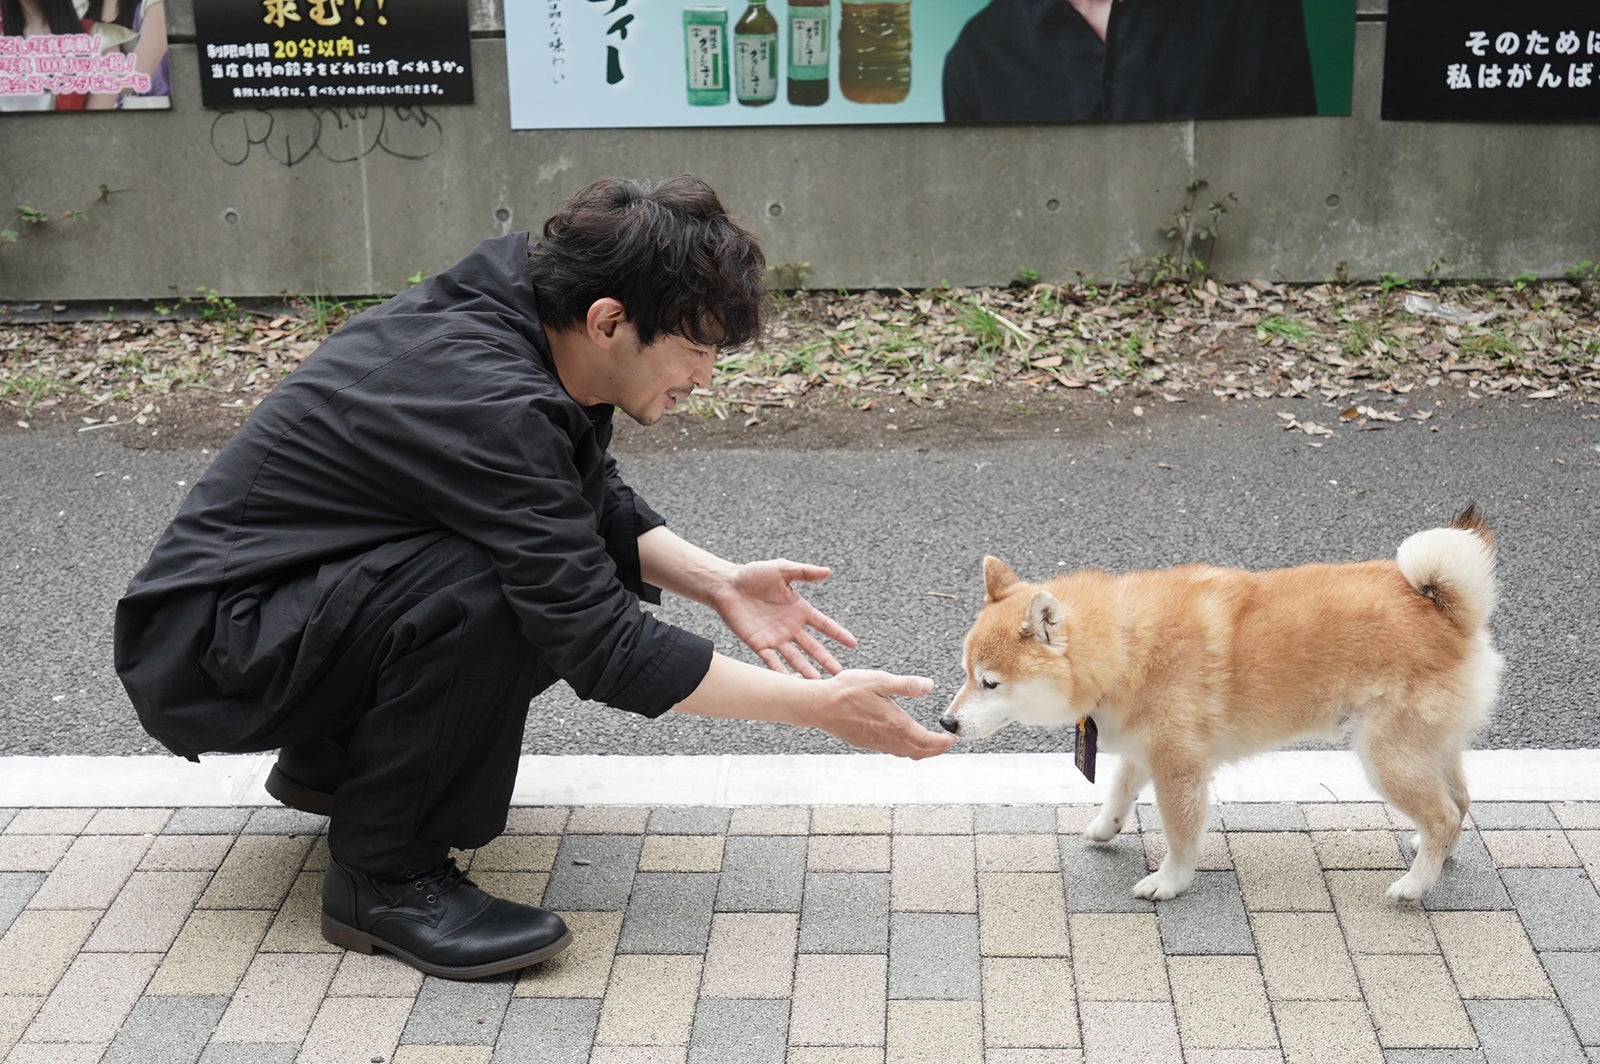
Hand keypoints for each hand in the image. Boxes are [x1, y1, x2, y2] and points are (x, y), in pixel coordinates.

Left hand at [712, 559, 857, 677]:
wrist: (726, 584)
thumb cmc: (753, 574)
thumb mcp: (782, 569)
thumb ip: (804, 572)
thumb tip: (828, 571)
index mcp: (799, 609)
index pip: (823, 624)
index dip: (838, 633)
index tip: (853, 644)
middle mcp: (790, 627)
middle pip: (812, 646)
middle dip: (826, 659)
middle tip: (840, 673)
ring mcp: (775, 637)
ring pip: (795, 657)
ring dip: (806, 670)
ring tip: (818, 683)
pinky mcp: (758, 644)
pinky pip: (772, 660)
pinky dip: (780, 671)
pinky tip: (789, 682)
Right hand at [815, 670, 956, 759]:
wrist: (819, 706)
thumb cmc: (846, 690)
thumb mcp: (879, 680)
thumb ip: (905, 685)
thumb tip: (929, 686)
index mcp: (895, 724)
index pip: (926, 741)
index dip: (943, 743)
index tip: (953, 738)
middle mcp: (887, 738)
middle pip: (918, 752)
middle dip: (935, 750)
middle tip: (946, 743)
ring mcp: (875, 743)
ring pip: (904, 753)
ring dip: (920, 750)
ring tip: (929, 742)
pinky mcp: (865, 743)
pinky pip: (891, 750)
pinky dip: (904, 748)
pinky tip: (903, 738)